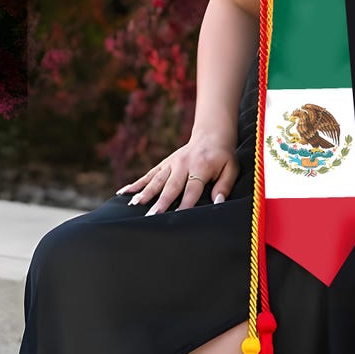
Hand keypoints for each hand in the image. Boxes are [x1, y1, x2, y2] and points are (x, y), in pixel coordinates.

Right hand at [115, 129, 239, 214]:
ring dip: (145, 192)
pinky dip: (136, 183)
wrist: (211, 136)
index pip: (192, 189)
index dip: (185, 204)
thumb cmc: (223, 157)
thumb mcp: (231, 168)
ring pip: (156, 180)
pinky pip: (149, 174)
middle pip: (171, 186)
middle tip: (150, 216)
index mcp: (201, 167)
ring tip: (134, 205)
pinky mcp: (164, 163)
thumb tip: (217, 202)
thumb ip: (224, 185)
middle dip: (160, 202)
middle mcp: (183, 164)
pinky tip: (123, 193)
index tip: (177, 217)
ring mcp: (171, 163)